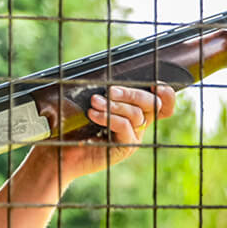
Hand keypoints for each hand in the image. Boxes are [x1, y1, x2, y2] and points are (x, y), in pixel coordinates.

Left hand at [55, 82, 175, 185]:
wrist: (60, 150)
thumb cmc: (72, 124)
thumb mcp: (91, 102)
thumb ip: (106, 92)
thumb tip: (111, 77)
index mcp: (134, 110)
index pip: (162, 102)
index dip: (166, 93)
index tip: (156, 84)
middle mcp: (138, 124)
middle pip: (151, 104)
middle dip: (132, 93)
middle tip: (110, 90)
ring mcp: (132, 136)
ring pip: (137, 114)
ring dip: (115, 105)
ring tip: (94, 102)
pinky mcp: (124, 148)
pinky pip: (125, 127)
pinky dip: (109, 118)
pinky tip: (94, 114)